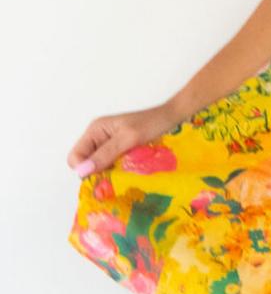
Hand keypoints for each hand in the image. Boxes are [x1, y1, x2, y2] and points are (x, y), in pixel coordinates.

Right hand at [66, 101, 181, 179]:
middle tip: (117, 174)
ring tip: (126, 173)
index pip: (75, 157)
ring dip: (109, 173)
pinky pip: (111, 166)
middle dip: (97, 172)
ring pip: (99, 167)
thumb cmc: (152, 123)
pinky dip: (118, 171)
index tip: (103, 175)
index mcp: (95, 130)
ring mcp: (109, 145)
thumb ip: (105, 154)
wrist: (173, 118)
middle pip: (85, 164)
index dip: (85, 169)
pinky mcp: (120, 152)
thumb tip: (82, 171)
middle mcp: (98, 138)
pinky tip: (130, 171)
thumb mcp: (128, 139)